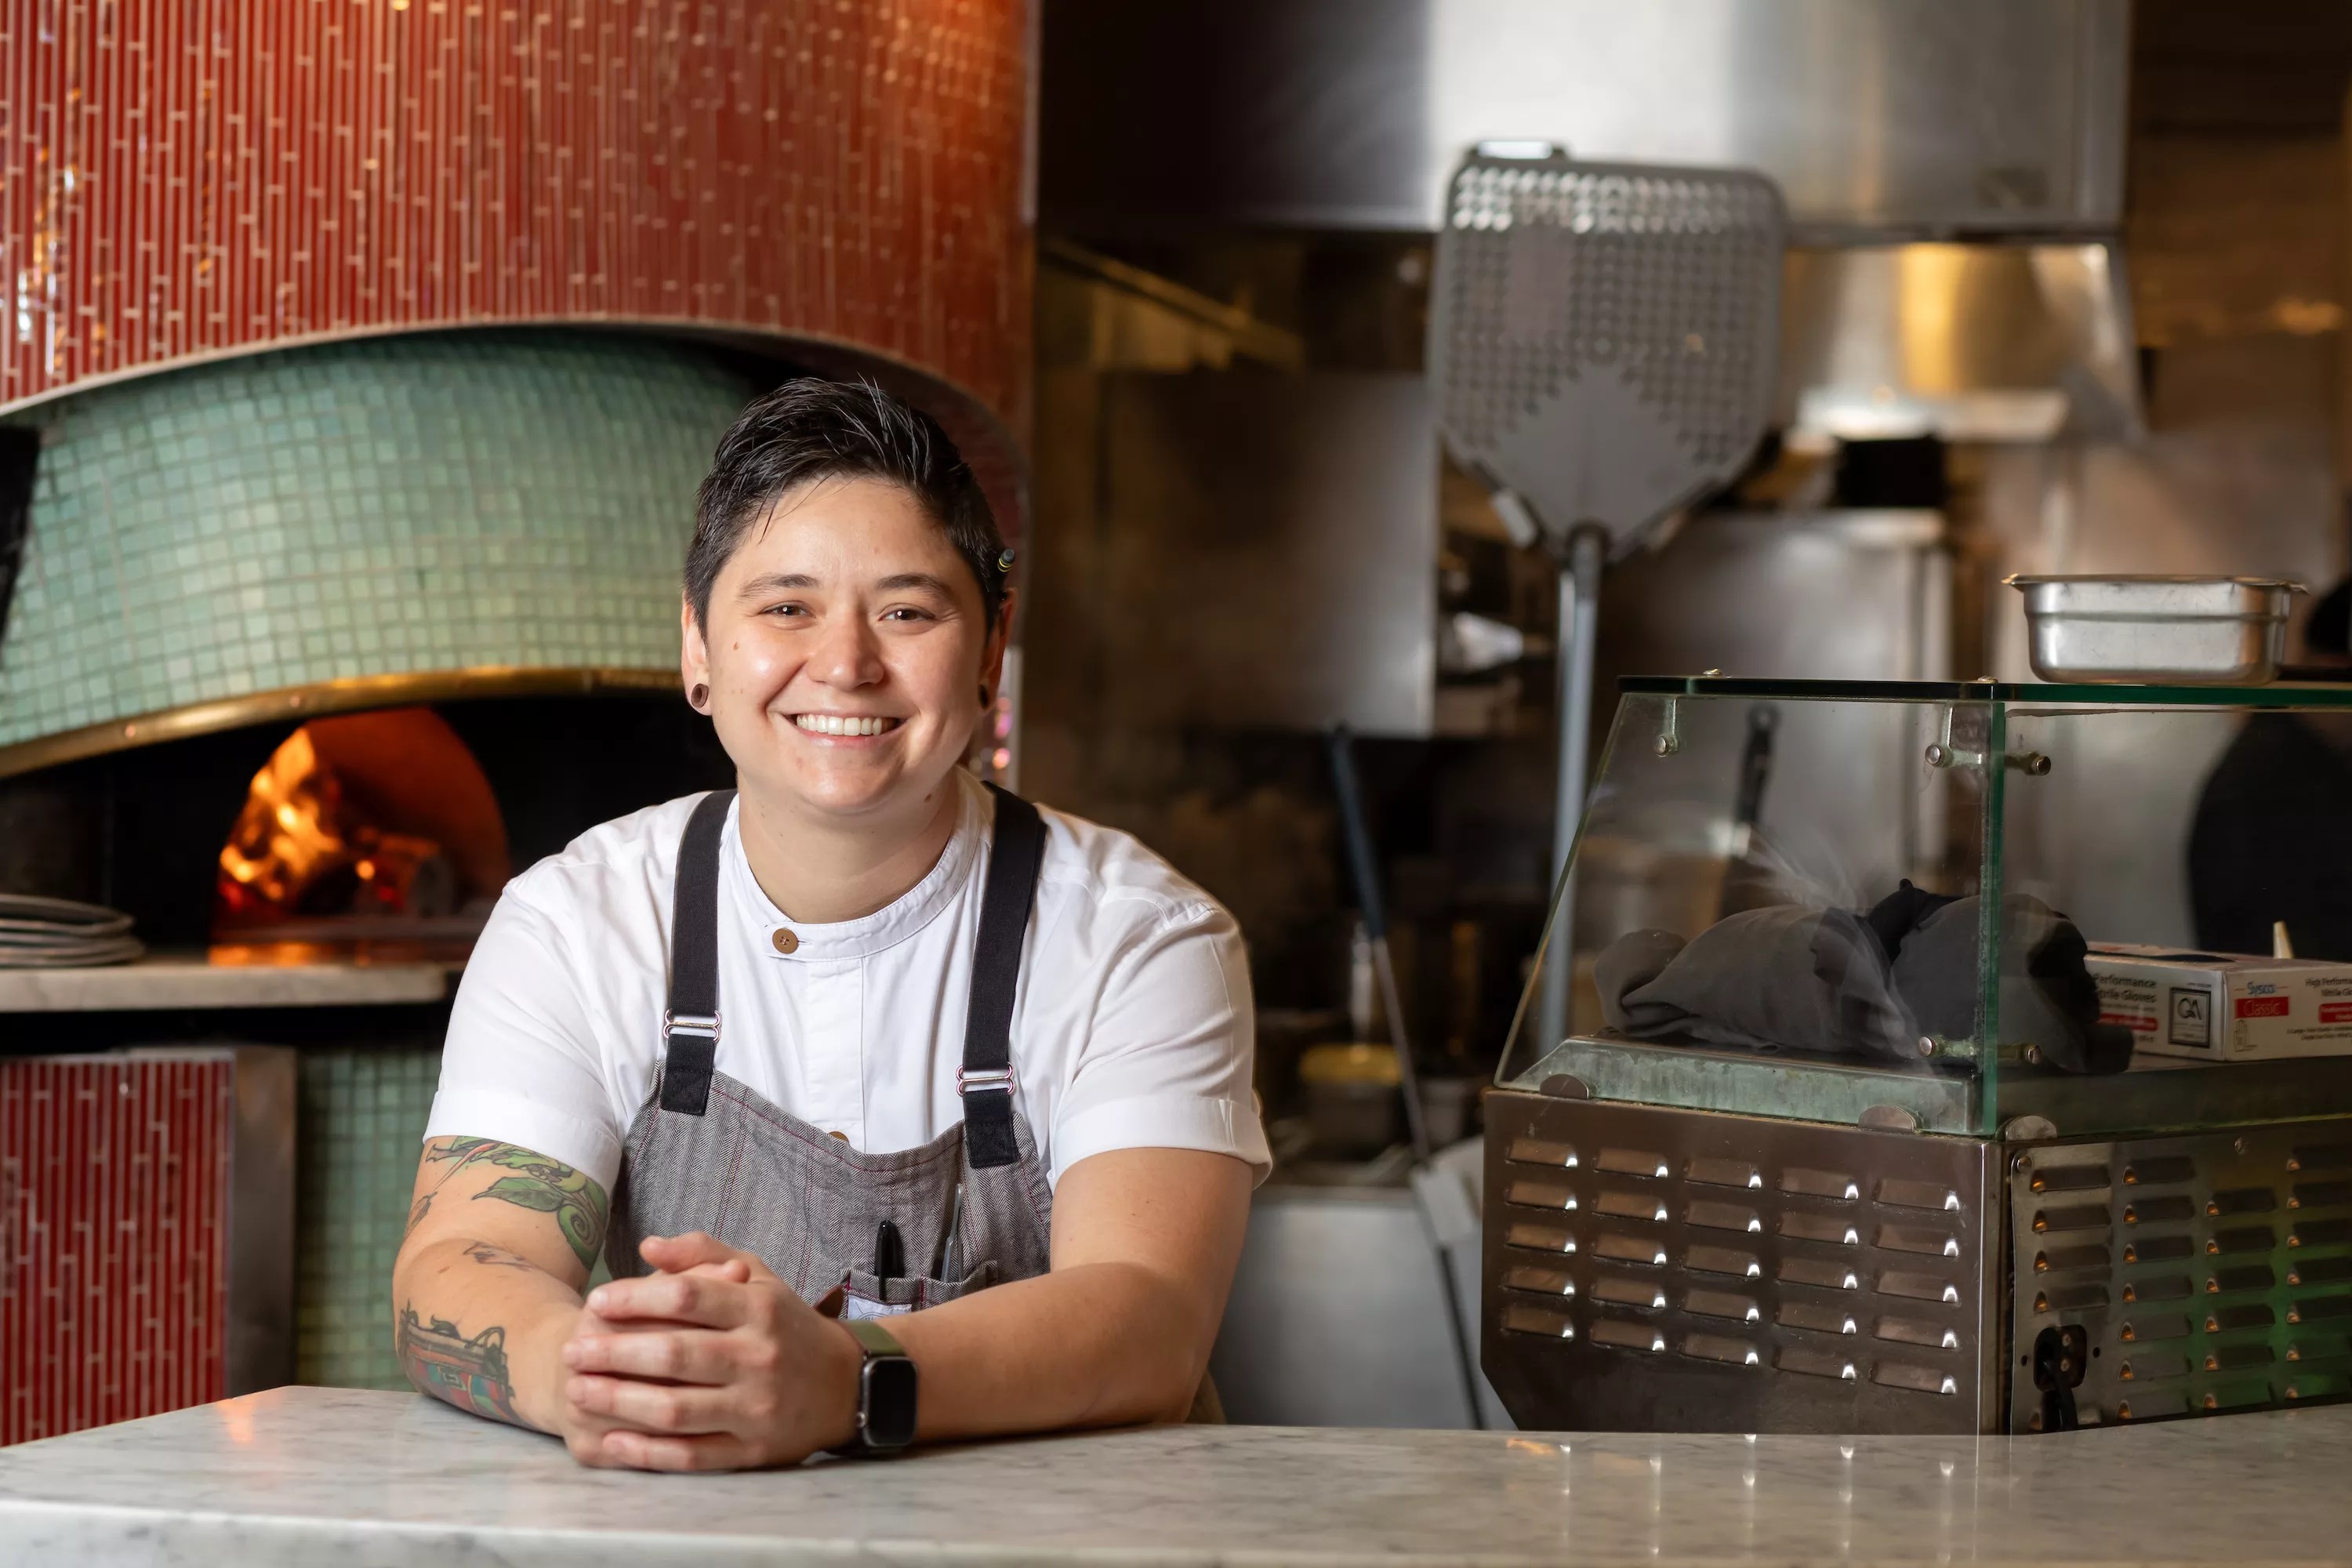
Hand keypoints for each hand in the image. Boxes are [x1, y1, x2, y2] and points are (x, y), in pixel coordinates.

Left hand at [558, 1232, 864, 1470]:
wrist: (845, 1386)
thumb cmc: (786, 1326)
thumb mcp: (759, 1277)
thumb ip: (703, 1255)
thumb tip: (647, 1247)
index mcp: (760, 1307)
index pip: (688, 1296)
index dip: (636, 1297)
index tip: (597, 1301)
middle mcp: (760, 1356)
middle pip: (674, 1354)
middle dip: (614, 1353)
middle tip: (572, 1352)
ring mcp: (756, 1407)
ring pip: (676, 1408)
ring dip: (618, 1401)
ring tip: (578, 1391)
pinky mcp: (753, 1451)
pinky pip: (692, 1454)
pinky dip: (647, 1450)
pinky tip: (612, 1439)